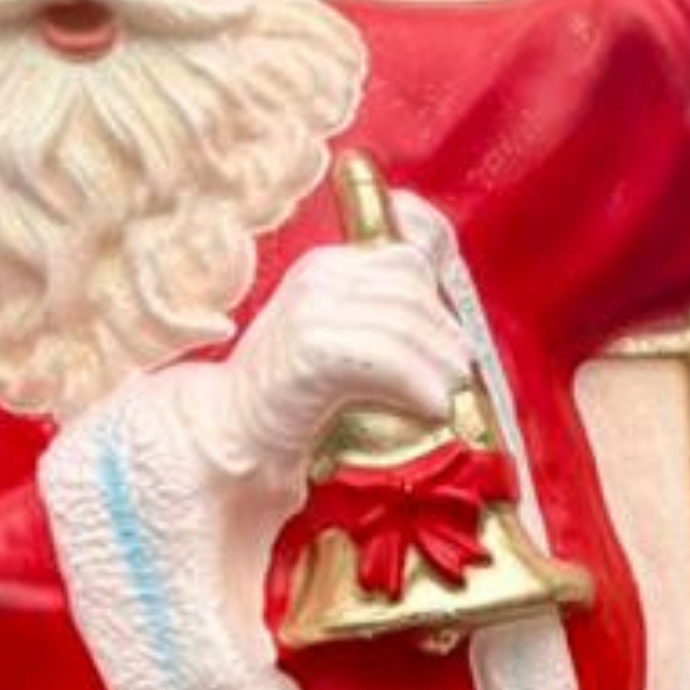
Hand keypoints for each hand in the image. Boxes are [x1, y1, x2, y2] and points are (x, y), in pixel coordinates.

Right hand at [215, 241, 471, 475]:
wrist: (233, 428)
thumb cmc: (293, 392)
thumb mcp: (336, 336)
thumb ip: (380, 320)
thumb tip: (454, 336)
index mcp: (327, 265)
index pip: (407, 261)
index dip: (440, 305)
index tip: (450, 345)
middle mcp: (319, 277)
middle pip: (414, 292)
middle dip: (445, 338)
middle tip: (456, 378)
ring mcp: (312, 310)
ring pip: (406, 327)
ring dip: (439, 368)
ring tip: (448, 398)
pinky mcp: (312, 350)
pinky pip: (387, 359)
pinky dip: (420, 386)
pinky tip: (432, 409)